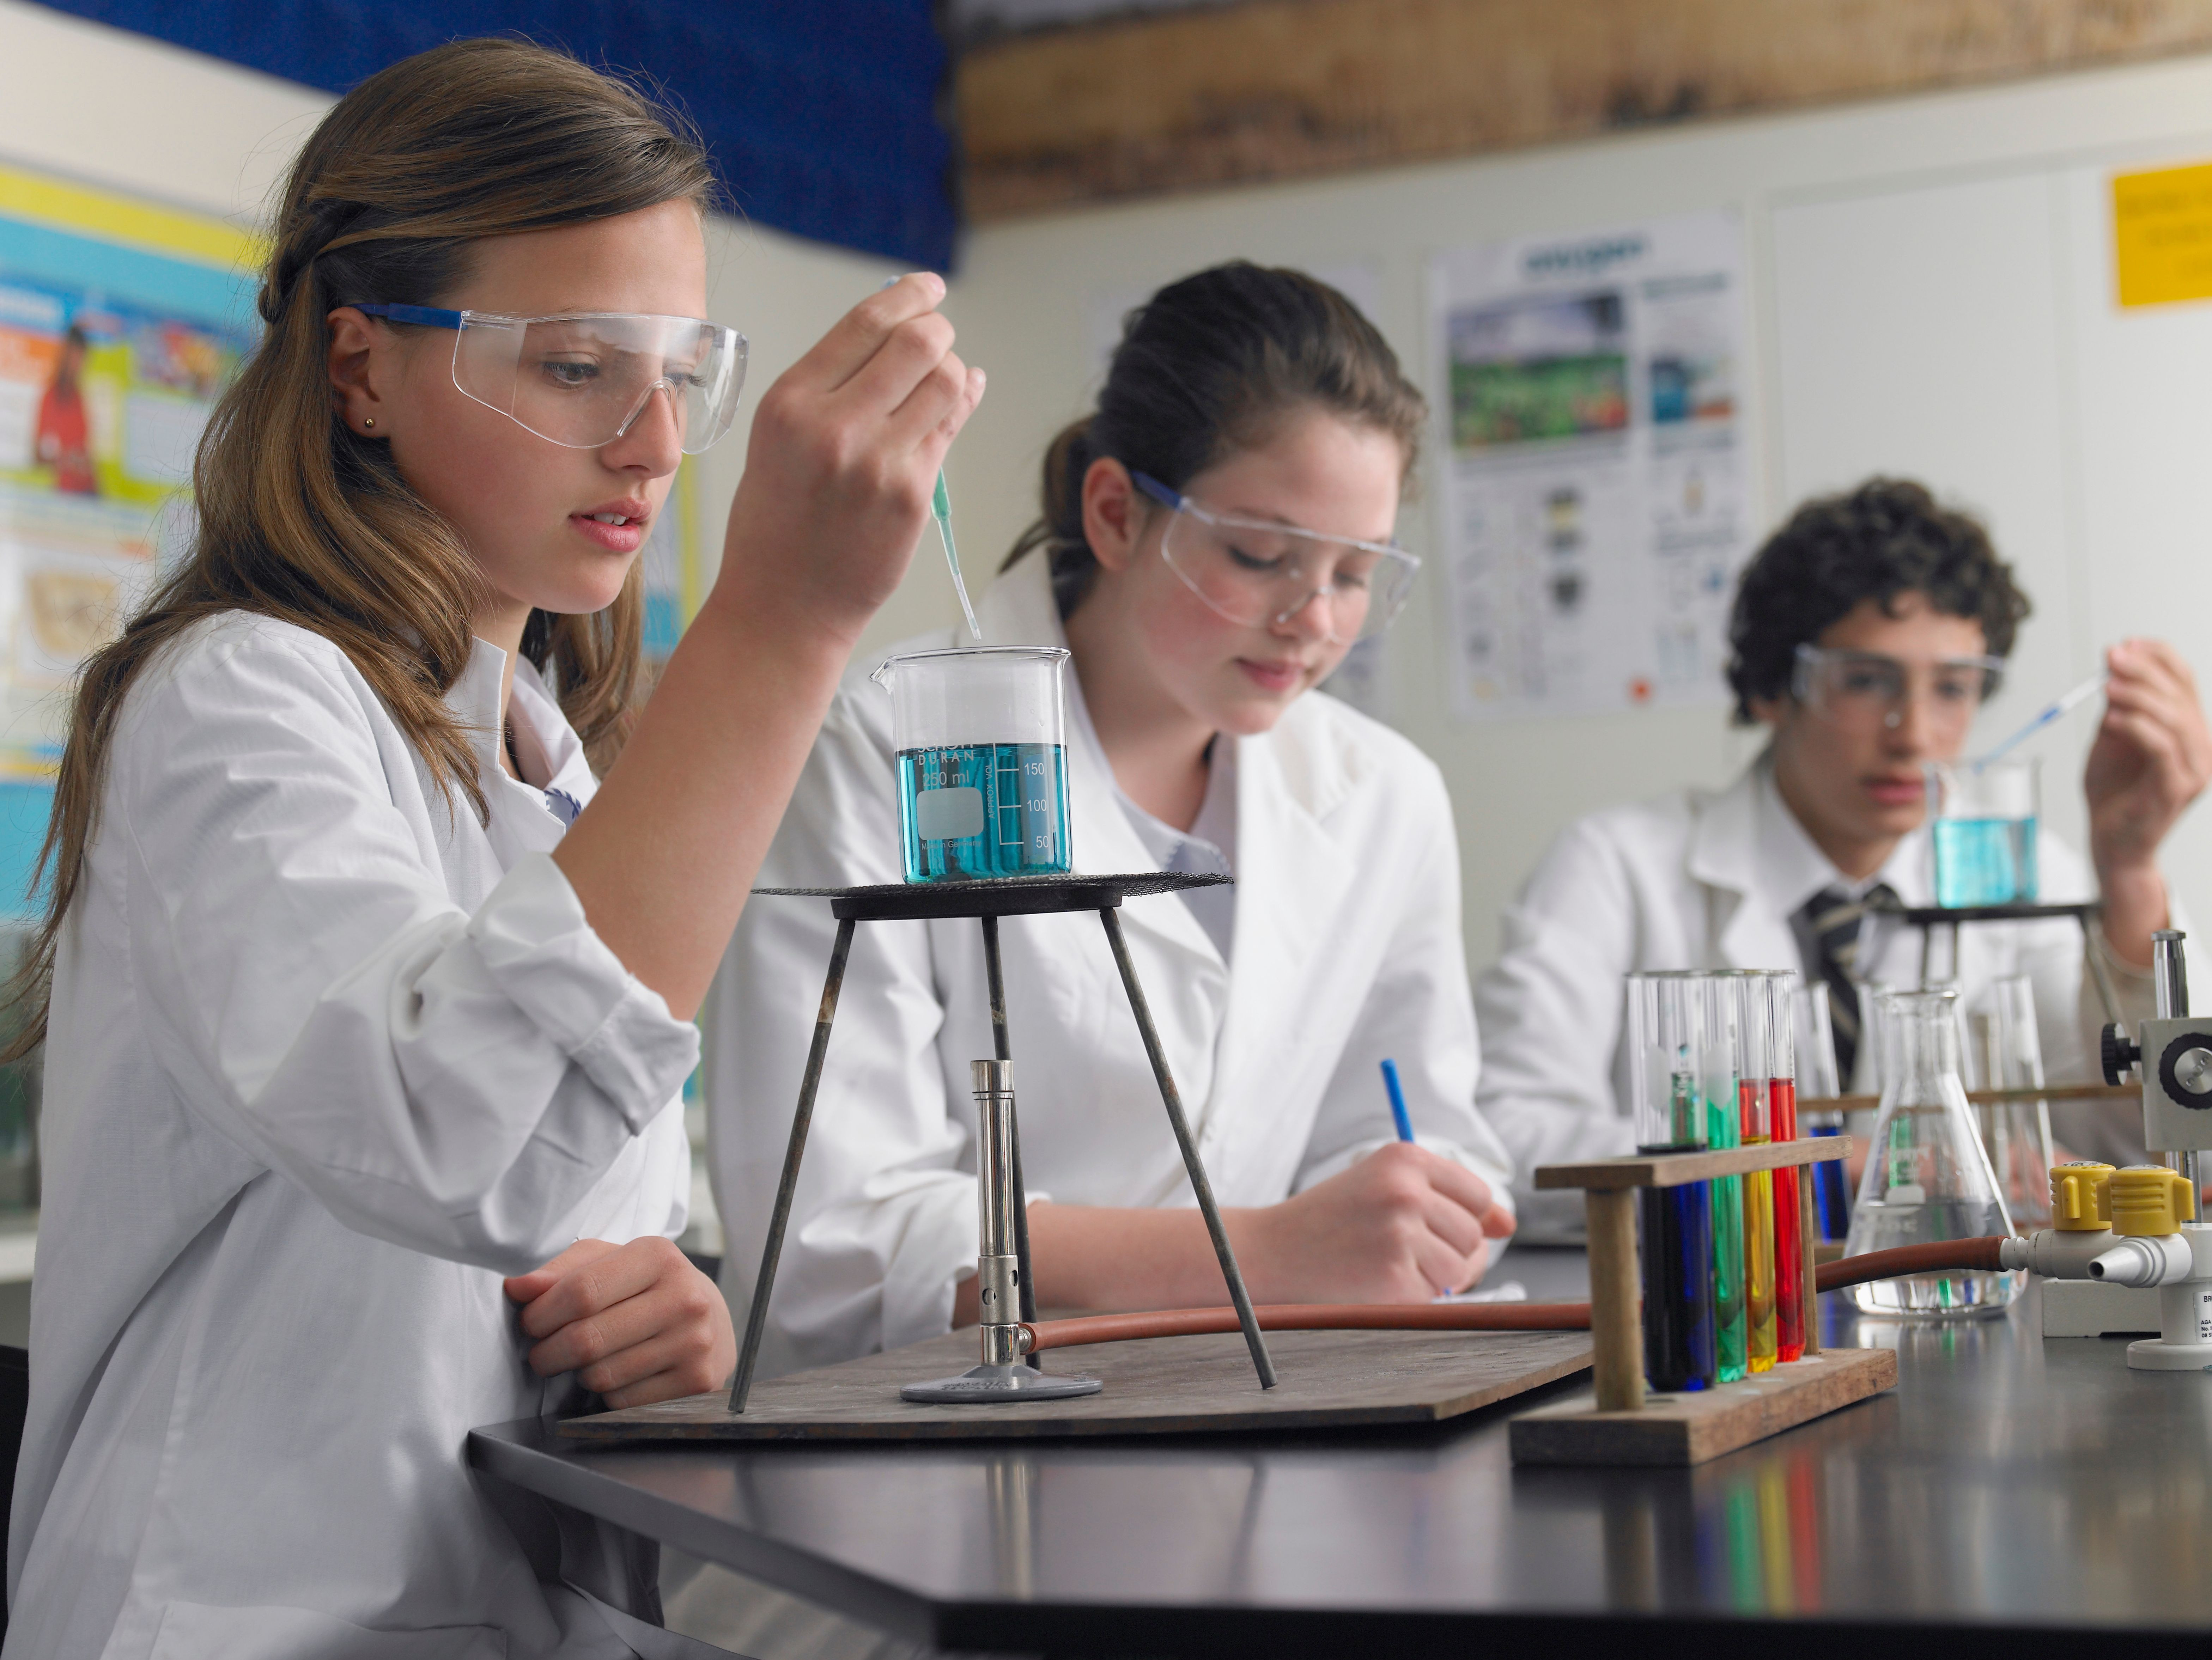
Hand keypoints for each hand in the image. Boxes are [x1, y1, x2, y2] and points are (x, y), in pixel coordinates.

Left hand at [503, 1237, 734, 1408]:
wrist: (713, 1320)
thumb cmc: (647, 1287)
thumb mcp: (609, 1262)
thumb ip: (561, 1271)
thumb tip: (517, 1287)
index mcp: (659, 1256)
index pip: (581, 1291)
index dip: (542, 1313)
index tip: (529, 1323)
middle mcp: (684, 1297)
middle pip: (586, 1338)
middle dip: (548, 1352)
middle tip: (542, 1353)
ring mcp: (694, 1342)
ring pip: (601, 1375)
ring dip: (578, 1373)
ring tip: (585, 1359)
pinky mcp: (697, 1382)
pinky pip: (622, 1400)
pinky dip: (607, 1393)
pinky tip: (618, 1374)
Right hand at [712, 272, 983, 642]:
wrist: (783, 606)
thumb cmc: (777, 523)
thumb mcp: (780, 441)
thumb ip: (831, 388)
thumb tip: (898, 334)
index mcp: (789, 403)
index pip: (865, 323)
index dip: (909, 295)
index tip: (930, 289)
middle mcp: (833, 426)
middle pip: (918, 343)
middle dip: (938, 331)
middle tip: (939, 338)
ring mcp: (877, 462)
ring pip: (946, 382)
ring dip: (953, 370)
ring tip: (942, 380)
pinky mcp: (912, 495)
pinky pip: (950, 429)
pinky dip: (962, 404)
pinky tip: (960, 398)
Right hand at [1241, 1143, 1516, 1304]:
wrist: (1271, 1252)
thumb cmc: (1330, 1219)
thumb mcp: (1384, 1186)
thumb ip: (1449, 1198)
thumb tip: (1508, 1224)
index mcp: (1404, 1158)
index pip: (1478, 1194)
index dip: (1464, 1217)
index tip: (1431, 1226)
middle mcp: (1406, 1191)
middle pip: (1473, 1234)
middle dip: (1449, 1250)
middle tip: (1399, 1249)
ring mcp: (1401, 1236)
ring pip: (1460, 1268)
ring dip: (1433, 1277)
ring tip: (1386, 1264)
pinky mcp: (1395, 1280)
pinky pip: (1436, 1296)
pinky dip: (1413, 1297)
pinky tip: (1376, 1281)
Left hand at [2085, 639, 2211, 877]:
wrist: (2111, 840)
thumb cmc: (2114, 791)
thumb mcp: (2112, 737)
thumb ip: (2119, 704)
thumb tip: (2115, 660)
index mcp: (2190, 729)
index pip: (2185, 680)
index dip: (2158, 657)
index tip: (2125, 644)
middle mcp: (2201, 746)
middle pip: (2180, 695)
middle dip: (2144, 671)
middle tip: (2111, 658)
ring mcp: (2194, 769)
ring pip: (2174, 719)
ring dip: (2139, 696)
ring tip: (2106, 686)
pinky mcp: (2176, 788)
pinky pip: (2162, 749)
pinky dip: (2136, 728)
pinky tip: (2110, 718)